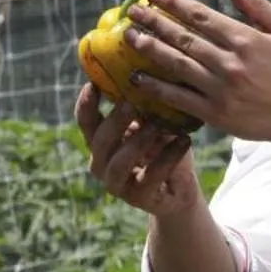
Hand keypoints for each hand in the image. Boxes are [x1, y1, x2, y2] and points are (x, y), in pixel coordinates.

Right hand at [74, 83, 199, 217]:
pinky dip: (168, 157)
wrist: (180, 189)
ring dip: (138, 142)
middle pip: (99, 142)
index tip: (93, 83)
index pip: (86, 122)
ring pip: (119, 164)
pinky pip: (151, 177)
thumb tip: (147, 72)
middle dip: (114, 122)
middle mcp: (102, 165)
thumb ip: (145, 107)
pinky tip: (184, 141)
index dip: (86, 104)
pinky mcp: (140, 199)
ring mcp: (119, 185)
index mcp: (101, 143)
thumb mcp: (155, 124)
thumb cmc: (164, 149)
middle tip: (130, 104)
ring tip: (158, 126)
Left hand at [122, 0, 270, 145]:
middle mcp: (231, 63)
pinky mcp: (216, 114)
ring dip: (149, 49)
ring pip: (177, 65)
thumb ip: (255, 5)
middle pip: (183, 38)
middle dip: (154, 22)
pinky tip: (137, 77)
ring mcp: (222, 90)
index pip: (201, 16)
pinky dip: (156, 88)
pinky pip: (179, 98)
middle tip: (132, 11)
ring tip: (129, 37)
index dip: (173, 3)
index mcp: (246, 39)